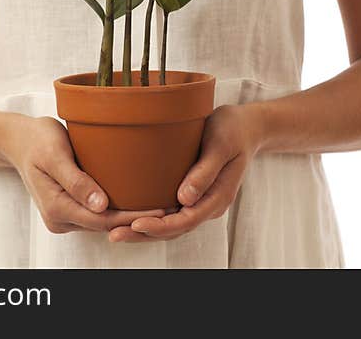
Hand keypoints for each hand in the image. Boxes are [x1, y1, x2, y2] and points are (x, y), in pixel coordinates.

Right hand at [0, 114, 165, 234]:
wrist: (19, 139)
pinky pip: (98, 213)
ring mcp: (65, 216)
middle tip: (171, 209)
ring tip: (162, 205)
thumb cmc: (38, 140)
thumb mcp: (55, 154)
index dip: (133, 217)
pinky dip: (118, 208)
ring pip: (103, 221)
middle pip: (105, 225)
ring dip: (129, 216)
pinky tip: (139, 198)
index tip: (160, 209)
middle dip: (137, 220)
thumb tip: (100, 205)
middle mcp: (60, 218)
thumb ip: (76, 181)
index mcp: (57, 208)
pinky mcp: (70, 208)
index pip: (103, 220)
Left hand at [108, 103, 263, 242]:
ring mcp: (200, 200)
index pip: (186, 221)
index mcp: (218, 197)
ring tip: (115, 230)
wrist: (246, 126)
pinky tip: (129, 215)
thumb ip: (204, 171)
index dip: (160, 226)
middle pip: (174, 229)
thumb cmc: (233, 130)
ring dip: (144, 230)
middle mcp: (208, 204)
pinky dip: (151, 217)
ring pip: (171, 224)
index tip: (135, 224)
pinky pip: (171, 212)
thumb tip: (184, 199)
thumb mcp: (221, 144)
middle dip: (144, 234)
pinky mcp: (191, 193)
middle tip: (114, 234)